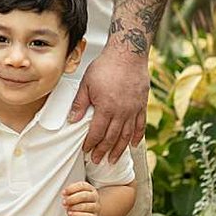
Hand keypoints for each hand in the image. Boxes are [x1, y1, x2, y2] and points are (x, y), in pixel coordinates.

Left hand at [61, 179, 102, 215]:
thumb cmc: (80, 204)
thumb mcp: (75, 197)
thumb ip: (70, 195)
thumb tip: (65, 196)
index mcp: (89, 189)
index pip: (82, 186)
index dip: (72, 188)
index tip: (64, 192)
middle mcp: (94, 197)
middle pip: (84, 195)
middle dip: (72, 198)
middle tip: (64, 201)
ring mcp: (95, 207)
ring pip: (86, 206)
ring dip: (74, 207)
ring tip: (67, 208)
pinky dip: (77, 215)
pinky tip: (71, 213)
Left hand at [68, 40, 146, 166]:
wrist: (128, 54)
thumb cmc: (106, 66)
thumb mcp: (87, 83)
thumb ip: (80, 103)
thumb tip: (73, 119)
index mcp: (106, 107)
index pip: (97, 132)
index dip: (91, 144)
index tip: (87, 151)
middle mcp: (121, 112)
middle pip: (112, 138)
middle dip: (104, 151)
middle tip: (99, 161)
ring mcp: (133, 109)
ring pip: (127, 135)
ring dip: (120, 149)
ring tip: (114, 159)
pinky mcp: (142, 104)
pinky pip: (141, 125)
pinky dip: (137, 136)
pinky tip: (133, 144)